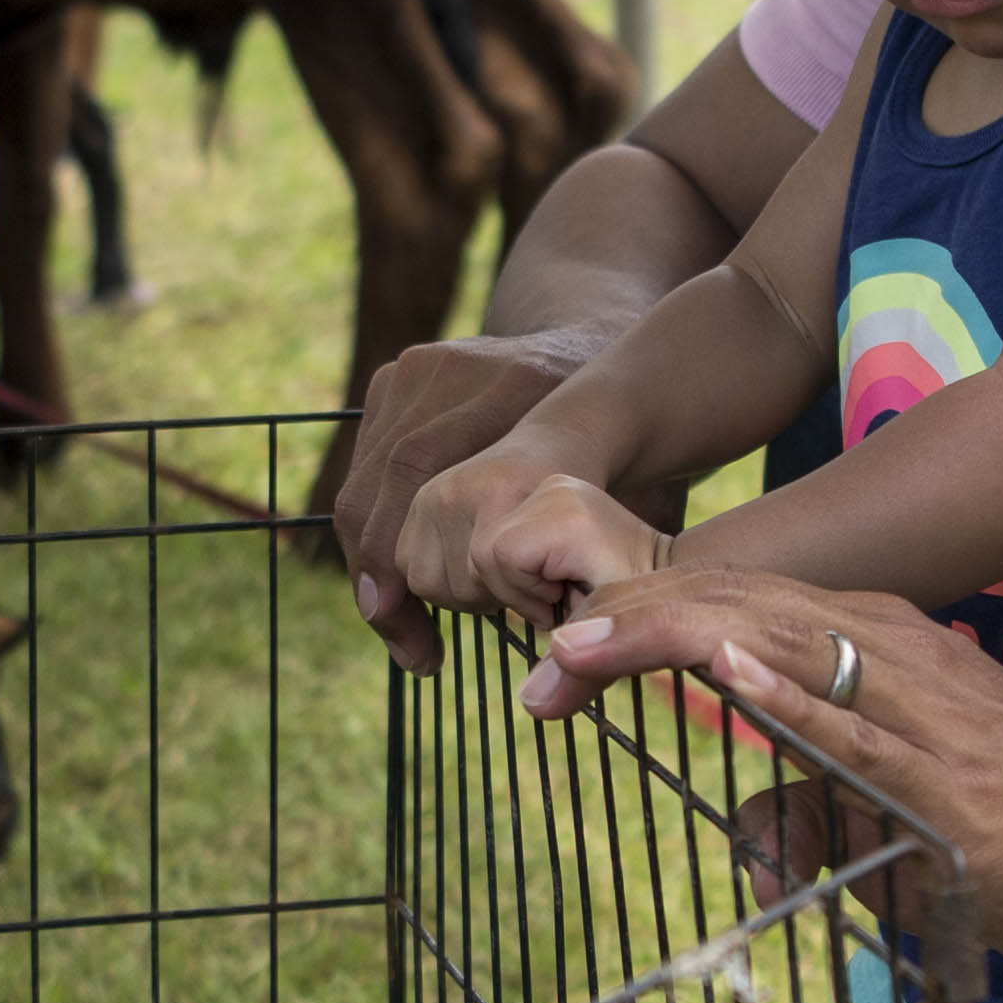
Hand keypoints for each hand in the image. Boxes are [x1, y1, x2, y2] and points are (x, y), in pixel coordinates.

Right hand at [342, 323, 639, 668]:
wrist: (593, 348)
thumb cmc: (622, 443)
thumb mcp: (638, 497)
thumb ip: (609, 560)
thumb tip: (574, 646)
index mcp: (517, 393)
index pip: (429, 488)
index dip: (409, 578)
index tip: (424, 654)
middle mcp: (453, 371)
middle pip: (384, 493)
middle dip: (387, 587)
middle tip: (417, 653)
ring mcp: (415, 368)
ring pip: (364, 492)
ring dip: (378, 566)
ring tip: (414, 627)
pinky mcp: (394, 377)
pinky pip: (364, 474)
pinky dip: (375, 532)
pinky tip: (403, 581)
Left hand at [531, 569, 1002, 986]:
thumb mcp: (905, 813)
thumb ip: (826, 808)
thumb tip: (753, 832)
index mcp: (880, 654)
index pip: (740, 612)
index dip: (643, 622)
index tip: (556, 653)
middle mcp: (898, 660)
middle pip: (742, 610)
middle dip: (632, 623)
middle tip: (535, 649)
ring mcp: (927, 715)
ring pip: (785, 647)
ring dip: (678, 640)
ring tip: (585, 639)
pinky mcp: (955, 781)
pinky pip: (861, 728)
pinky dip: (789, 696)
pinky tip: (724, 673)